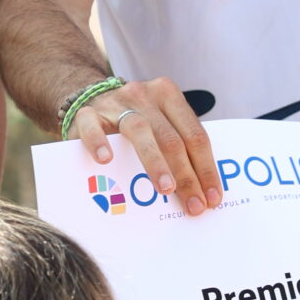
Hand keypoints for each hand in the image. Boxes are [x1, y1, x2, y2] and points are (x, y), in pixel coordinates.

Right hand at [74, 77, 221, 216]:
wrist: (89, 100)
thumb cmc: (132, 122)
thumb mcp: (157, 123)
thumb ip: (176, 144)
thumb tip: (200, 190)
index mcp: (168, 95)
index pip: (195, 134)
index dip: (206, 168)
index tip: (212, 198)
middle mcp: (144, 95)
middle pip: (171, 138)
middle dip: (186, 175)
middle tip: (194, 205)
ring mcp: (114, 102)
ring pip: (139, 130)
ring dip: (155, 163)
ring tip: (165, 189)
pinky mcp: (87, 113)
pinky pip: (92, 126)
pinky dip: (98, 142)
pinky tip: (105, 160)